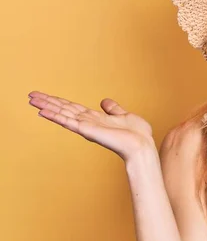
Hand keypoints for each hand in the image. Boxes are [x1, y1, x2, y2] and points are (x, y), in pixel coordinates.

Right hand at [28, 90, 155, 161]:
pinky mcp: (87, 131)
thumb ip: (113, 109)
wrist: (142, 145)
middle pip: (64, 109)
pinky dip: (55, 116)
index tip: (45, 95)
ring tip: (32, 100)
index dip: (59, 101)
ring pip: (63, 114)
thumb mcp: (124, 115)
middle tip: (31, 95)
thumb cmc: (137, 134)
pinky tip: (43, 112)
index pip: (73, 107)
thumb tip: (104, 101)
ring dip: (47, 107)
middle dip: (48, 102)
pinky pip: (68, 121)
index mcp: (95, 118)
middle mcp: (88, 122)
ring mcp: (86, 127)